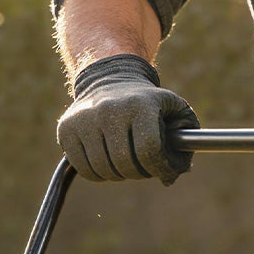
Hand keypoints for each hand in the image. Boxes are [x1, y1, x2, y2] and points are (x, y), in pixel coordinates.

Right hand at [56, 54, 198, 184]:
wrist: (108, 78)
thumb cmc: (146, 101)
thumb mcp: (173, 106)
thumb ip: (187, 136)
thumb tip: (174, 174)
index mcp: (138, 104)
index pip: (150, 151)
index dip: (160, 168)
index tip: (164, 173)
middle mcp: (108, 109)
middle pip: (126, 164)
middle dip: (140, 173)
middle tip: (144, 168)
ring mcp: (84, 120)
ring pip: (105, 171)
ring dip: (120, 175)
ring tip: (126, 163)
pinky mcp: (66, 130)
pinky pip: (85, 170)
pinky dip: (100, 174)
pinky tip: (108, 162)